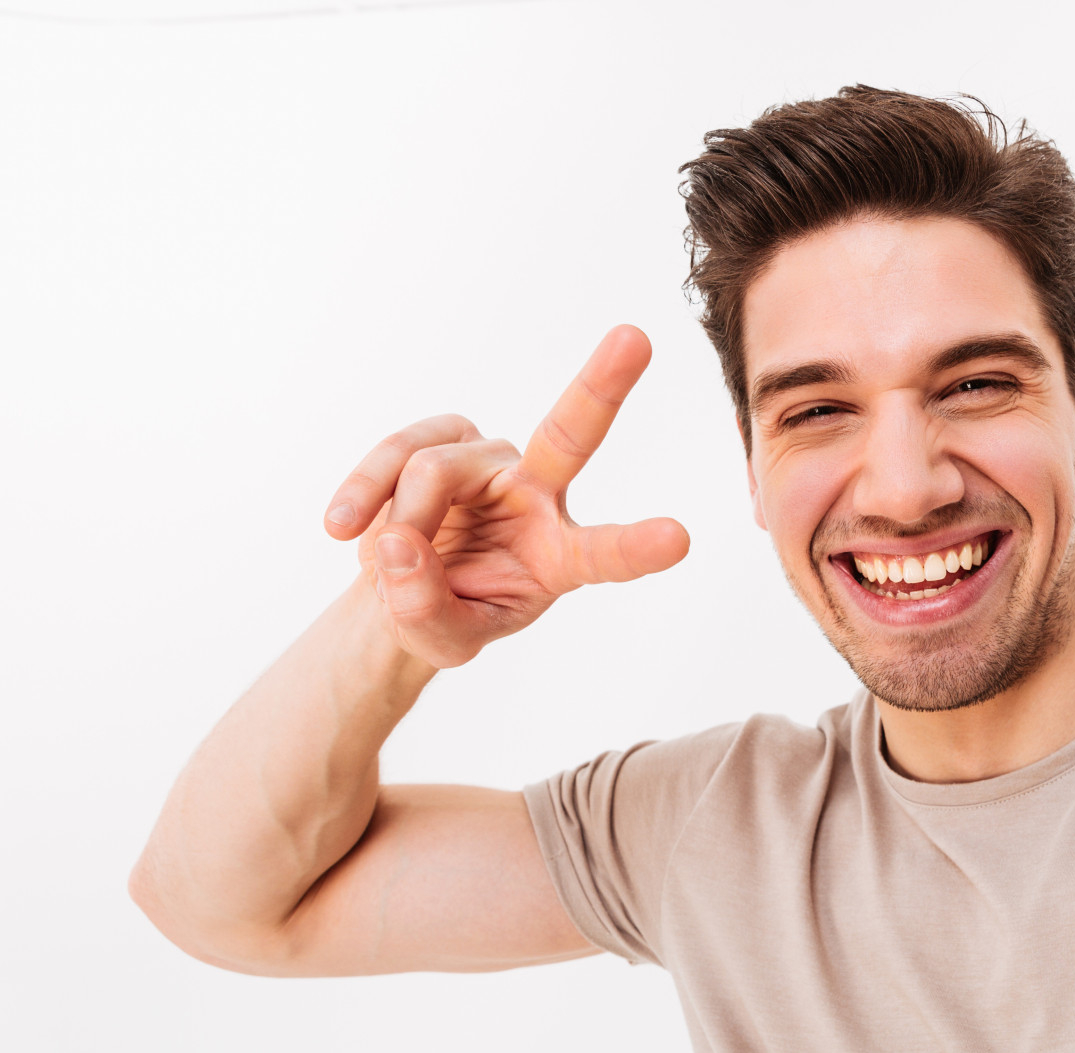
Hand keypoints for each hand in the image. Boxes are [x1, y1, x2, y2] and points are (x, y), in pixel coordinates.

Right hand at [323, 326, 689, 667]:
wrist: (399, 589)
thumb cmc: (444, 614)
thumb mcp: (439, 638)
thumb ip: (424, 609)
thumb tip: (398, 546)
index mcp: (561, 556)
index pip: (605, 553)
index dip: (637, 546)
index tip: (678, 540)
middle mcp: (538, 495)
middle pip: (571, 434)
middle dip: (603, 386)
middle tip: (637, 338)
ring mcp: (491, 460)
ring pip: (434, 471)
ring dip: (396, 521)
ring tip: (381, 560)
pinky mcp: (444, 438)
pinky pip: (396, 453)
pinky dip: (362, 493)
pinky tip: (342, 526)